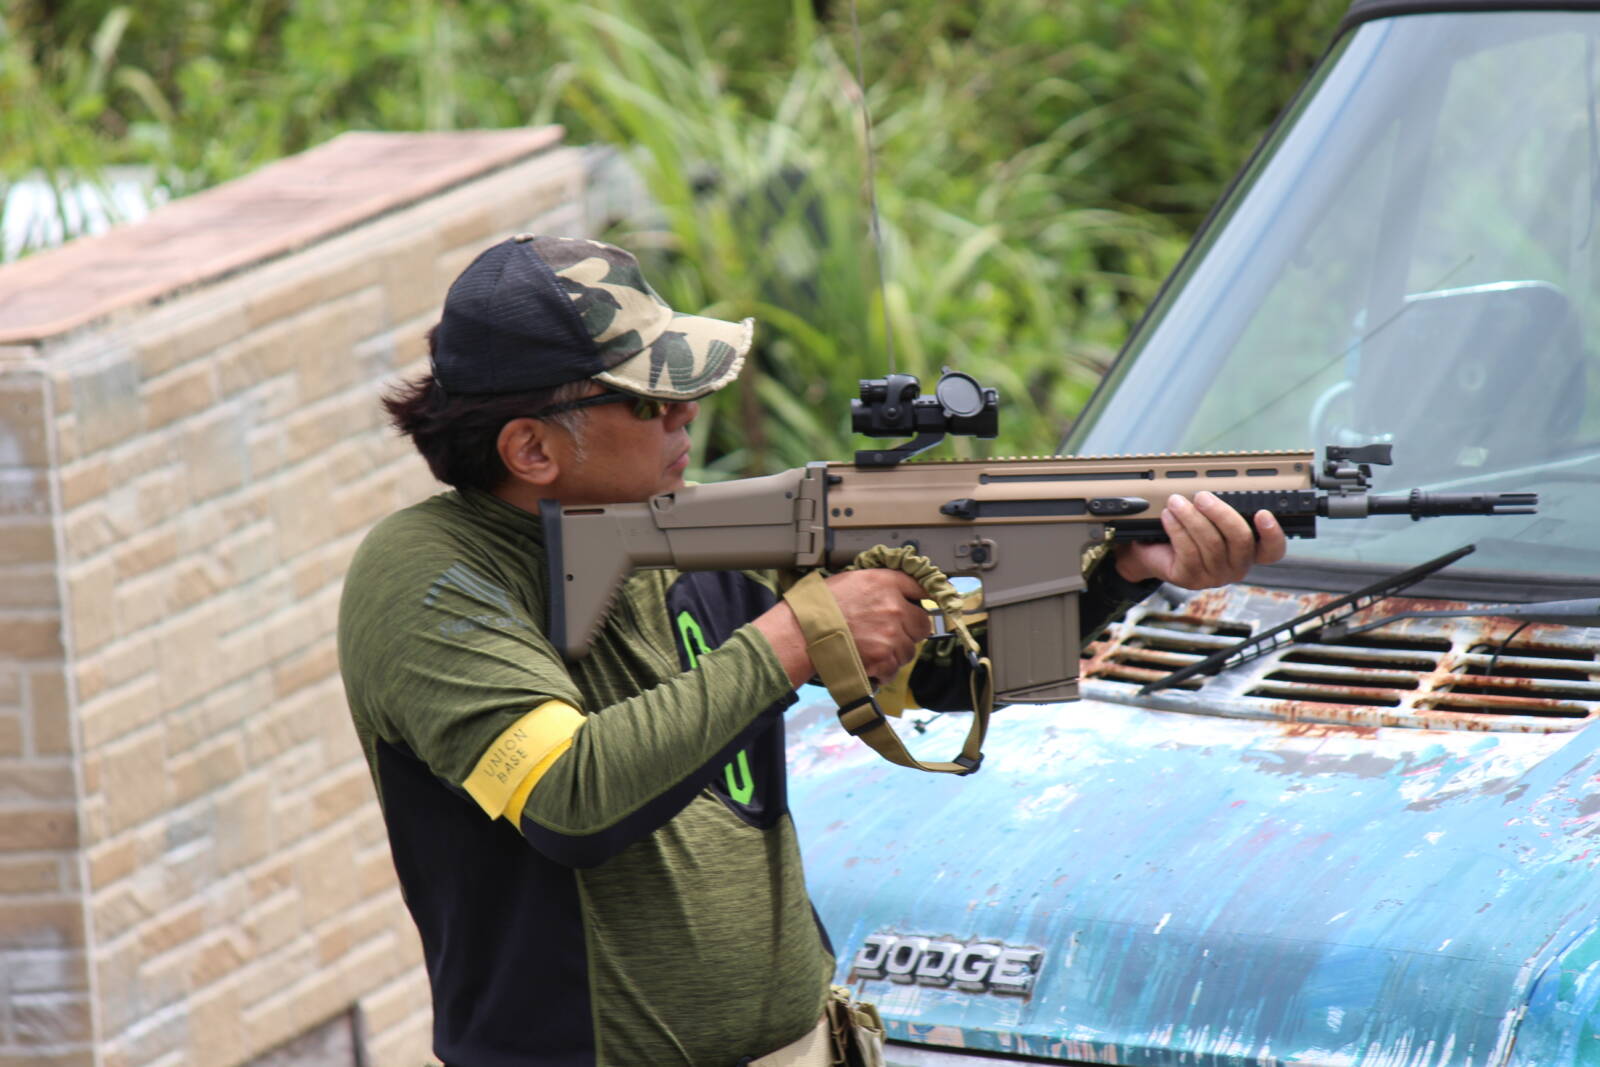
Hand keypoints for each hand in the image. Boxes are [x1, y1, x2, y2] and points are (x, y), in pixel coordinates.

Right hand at [752, 569, 931, 686]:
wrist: (801, 633)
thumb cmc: (820, 606)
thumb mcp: (852, 580)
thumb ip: (880, 585)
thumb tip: (898, 593)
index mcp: (885, 582)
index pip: (922, 588)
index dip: (923, 600)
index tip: (923, 607)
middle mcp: (894, 606)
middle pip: (923, 624)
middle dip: (909, 631)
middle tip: (889, 634)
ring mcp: (891, 634)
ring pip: (909, 649)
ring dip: (895, 652)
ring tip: (870, 649)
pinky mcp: (885, 658)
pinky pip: (895, 668)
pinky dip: (883, 670)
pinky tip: (866, 662)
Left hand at [1113, 491, 1286, 589]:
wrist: (1153, 553)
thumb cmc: (1185, 532)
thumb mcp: (1208, 520)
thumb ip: (1220, 511)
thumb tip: (1217, 492)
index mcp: (1248, 551)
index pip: (1272, 550)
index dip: (1273, 533)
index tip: (1262, 512)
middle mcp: (1236, 566)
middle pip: (1240, 539)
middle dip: (1220, 513)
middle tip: (1202, 496)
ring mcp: (1215, 576)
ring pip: (1211, 543)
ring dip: (1192, 517)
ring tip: (1176, 502)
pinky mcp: (1191, 579)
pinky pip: (1189, 551)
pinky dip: (1177, 529)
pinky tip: (1168, 516)